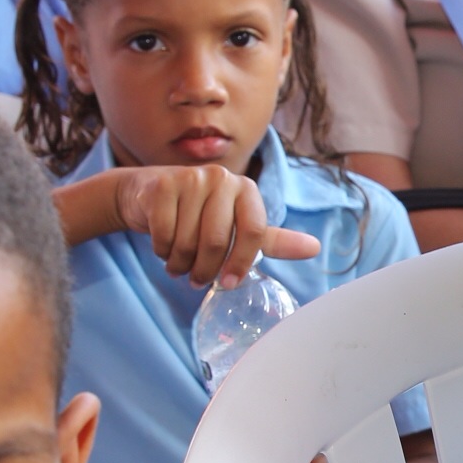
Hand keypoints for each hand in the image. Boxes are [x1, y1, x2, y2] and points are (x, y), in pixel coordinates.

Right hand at [66, 164, 322, 285]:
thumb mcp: (237, 226)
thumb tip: (314, 249)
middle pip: (217, 241)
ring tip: (178, 264)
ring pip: (187, 241)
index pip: (254, 231)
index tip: (228, 284)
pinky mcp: (161, 186)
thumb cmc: (199, 214)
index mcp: (246, 189)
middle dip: (204, 270)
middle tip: (196, 279)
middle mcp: (221, 178)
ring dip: (180, 264)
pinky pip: (164, 235)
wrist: (148, 194)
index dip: (241, 262)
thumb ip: (271, 240)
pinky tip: (162, 249)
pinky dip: (162, 251)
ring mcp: (190, 178)